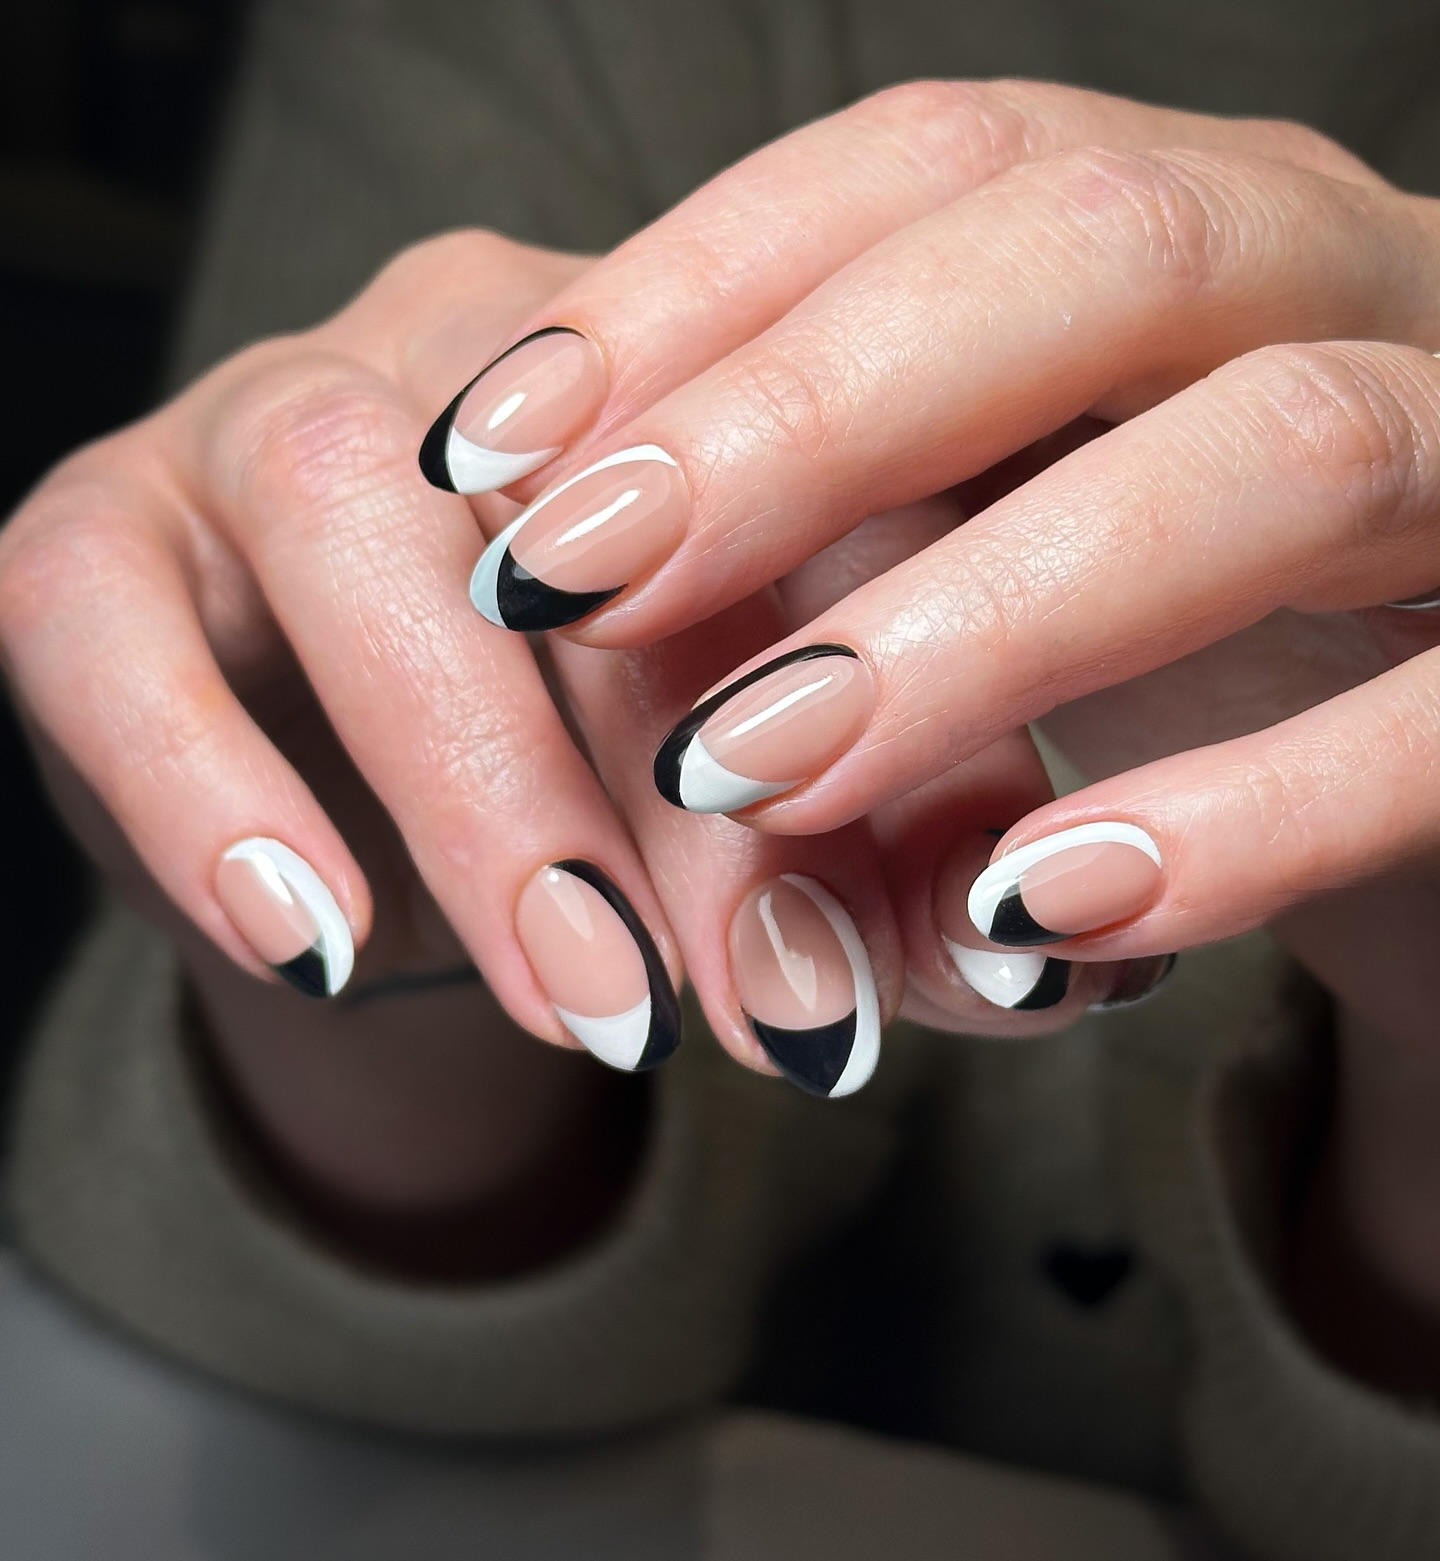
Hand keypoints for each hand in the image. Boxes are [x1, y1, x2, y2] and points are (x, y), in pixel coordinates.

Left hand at [414, 81, 1439, 1334]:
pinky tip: (1035, 907)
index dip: (693, 291)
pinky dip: (1240, 815)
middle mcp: (1343, 288)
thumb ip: (828, 539)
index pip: (931, 174)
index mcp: (1181, 231)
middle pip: (1092, 254)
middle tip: (577, 580)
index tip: (492, 453)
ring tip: (753, 768)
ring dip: (987, 618)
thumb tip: (559, 594)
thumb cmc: (1191, 631)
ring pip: (1282, 453)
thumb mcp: (998, 537)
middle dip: (805, 417)